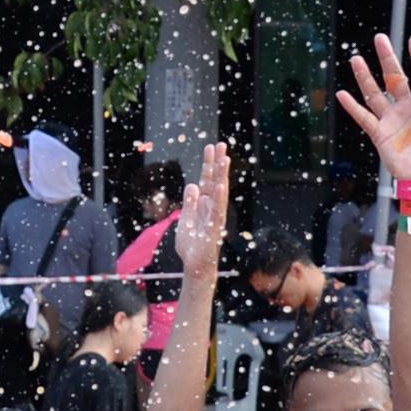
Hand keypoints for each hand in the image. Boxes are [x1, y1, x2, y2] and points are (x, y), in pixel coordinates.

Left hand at [172, 140, 233, 278]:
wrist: (195, 266)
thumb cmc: (192, 245)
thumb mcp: (186, 220)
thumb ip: (189, 203)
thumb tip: (192, 185)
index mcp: (204, 205)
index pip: (207, 181)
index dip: (208, 165)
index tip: (211, 147)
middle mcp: (212, 208)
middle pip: (215, 182)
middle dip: (217, 164)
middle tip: (220, 145)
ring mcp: (214, 218)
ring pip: (219, 193)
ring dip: (221, 176)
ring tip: (224, 159)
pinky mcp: (213, 230)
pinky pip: (216, 212)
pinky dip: (218, 199)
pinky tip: (221, 186)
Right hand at [338, 34, 410, 182]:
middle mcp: (408, 106)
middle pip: (395, 77)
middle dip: (387, 58)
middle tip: (380, 39)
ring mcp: (392, 119)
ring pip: (375, 93)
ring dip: (365, 77)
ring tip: (355, 59)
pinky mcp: (380, 133)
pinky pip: (364, 117)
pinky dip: (352, 107)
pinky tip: (343, 95)